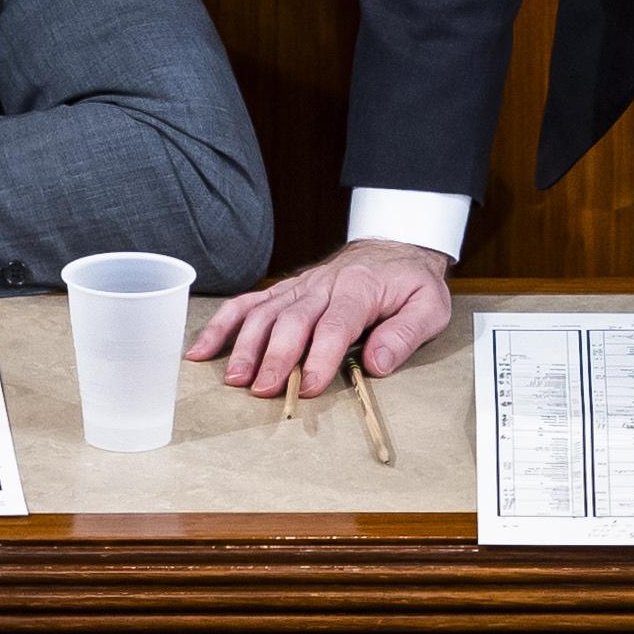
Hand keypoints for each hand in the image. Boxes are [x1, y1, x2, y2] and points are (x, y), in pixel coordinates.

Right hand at [203, 234, 456, 398]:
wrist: (395, 244)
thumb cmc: (412, 282)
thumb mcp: (430, 306)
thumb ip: (404, 334)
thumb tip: (377, 363)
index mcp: (360, 290)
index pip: (336, 324)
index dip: (321, 356)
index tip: (311, 387)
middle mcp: (323, 285)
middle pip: (292, 320)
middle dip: (275, 356)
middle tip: (260, 389)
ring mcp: (300, 286)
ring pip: (264, 311)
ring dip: (245, 344)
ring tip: (232, 377)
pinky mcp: (286, 290)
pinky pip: (250, 303)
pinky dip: (224, 324)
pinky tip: (203, 349)